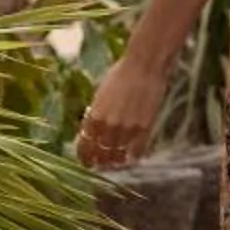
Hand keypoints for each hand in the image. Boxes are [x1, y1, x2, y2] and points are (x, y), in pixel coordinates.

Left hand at [77, 54, 164, 171]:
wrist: (144, 65)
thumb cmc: (121, 74)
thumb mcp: (101, 94)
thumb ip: (96, 113)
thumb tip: (92, 127)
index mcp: (94, 116)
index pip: (85, 146)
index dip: (84, 157)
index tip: (86, 161)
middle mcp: (109, 126)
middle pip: (101, 154)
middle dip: (99, 161)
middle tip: (100, 164)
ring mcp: (128, 129)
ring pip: (118, 156)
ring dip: (115, 161)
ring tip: (116, 162)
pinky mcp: (145, 129)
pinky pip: (137, 151)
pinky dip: (134, 156)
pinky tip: (132, 156)